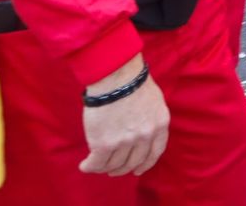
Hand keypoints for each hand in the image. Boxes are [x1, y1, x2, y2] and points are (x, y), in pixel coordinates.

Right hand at [79, 57, 168, 176]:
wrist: (116, 76)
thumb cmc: (132, 81)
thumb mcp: (154, 100)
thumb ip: (151, 118)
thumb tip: (142, 130)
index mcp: (160, 124)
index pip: (155, 152)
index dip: (145, 164)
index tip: (138, 169)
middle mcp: (145, 136)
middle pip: (134, 161)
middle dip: (123, 168)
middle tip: (113, 169)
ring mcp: (125, 142)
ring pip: (115, 164)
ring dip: (105, 167)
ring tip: (98, 165)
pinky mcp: (105, 144)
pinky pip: (97, 163)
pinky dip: (90, 167)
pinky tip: (85, 165)